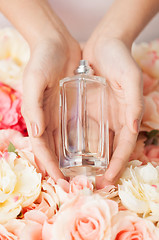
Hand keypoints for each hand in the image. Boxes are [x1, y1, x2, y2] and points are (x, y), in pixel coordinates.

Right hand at [22, 35, 80, 180]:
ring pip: (65, 142)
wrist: (56, 43)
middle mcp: (48, 118)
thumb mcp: (33, 80)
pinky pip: (76, 127)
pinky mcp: (73, 106)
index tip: (59, 181)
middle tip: (73, 184)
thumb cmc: (41, 60)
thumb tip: (37, 132)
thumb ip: (33, 106)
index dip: (49, 165)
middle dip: (60, 168)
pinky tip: (90, 151)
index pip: (42, 147)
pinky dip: (80, 141)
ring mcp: (61, 113)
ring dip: (71, 159)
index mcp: (37, 116)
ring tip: (83, 173)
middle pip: (53, 149)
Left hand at [83, 38, 143, 187]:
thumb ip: (134, 103)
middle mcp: (114, 119)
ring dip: (89, 159)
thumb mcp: (130, 78)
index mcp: (126, 115)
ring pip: (96, 142)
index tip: (108, 179)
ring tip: (78, 174)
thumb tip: (133, 129)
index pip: (124, 146)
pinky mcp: (87, 107)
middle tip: (91, 184)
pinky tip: (68, 152)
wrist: (103, 44)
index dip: (118, 163)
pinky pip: (82, 128)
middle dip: (104, 168)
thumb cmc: (120, 59)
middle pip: (110, 149)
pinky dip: (78, 142)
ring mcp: (100, 114)